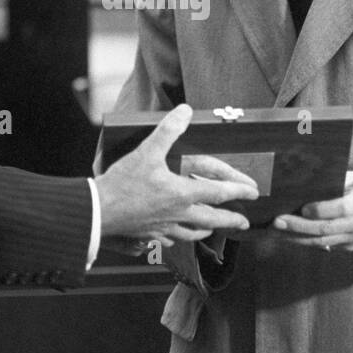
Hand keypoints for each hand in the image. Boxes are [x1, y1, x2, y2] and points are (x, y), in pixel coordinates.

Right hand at [96, 104, 257, 245]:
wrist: (99, 213)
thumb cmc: (122, 184)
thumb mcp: (146, 152)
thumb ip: (168, 131)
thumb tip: (185, 112)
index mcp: (182, 194)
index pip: (219, 192)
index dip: (238, 190)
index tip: (253, 192)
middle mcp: (178, 214)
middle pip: (213, 220)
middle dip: (231, 220)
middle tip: (244, 223)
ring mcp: (165, 229)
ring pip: (194, 234)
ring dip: (207, 230)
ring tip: (213, 230)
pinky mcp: (150, 236)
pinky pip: (171, 240)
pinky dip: (179, 238)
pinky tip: (177, 236)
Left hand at [271, 170, 352, 251]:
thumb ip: (335, 180)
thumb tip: (305, 181)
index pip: (343, 208)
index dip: (322, 210)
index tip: (302, 208)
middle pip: (327, 228)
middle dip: (299, 226)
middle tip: (278, 221)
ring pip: (323, 241)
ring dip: (296, 237)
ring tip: (276, 231)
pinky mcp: (350, 246)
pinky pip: (325, 246)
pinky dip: (304, 241)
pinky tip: (287, 235)